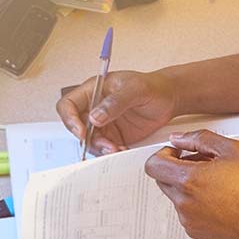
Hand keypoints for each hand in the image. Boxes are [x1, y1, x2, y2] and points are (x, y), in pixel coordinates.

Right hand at [56, 70, 177, 154]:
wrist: (169, 98)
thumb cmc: (153, 86)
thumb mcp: (135, 89)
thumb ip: (115, 102)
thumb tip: (95, 117)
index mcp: (94, 90)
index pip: (68, 105)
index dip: (70, 119)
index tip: (82, 132)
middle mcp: (94, 107)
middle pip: (77, 127)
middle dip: (89, 139)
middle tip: (106, 145)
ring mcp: (104, 123)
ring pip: (91, 141)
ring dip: (101, 148)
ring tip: (117, 148)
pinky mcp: (114, 135)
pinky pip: (105, 147)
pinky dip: (111, 152)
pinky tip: (123, 149)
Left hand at [144, 130, 238, 238]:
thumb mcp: (232, 150)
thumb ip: (199, 139)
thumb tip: (179, 139)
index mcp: (189, 180)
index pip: (153, 165)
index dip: (164, 154)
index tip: (179, 153)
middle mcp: (183, 203)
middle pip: (163, 180)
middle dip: (178, 169)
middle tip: (205, 165)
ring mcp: (188, 220)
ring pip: (177, 196)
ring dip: (190, 187)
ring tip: (219, 184)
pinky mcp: (196, 232)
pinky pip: (187, 213)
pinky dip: (197, 204)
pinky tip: (221, 200)